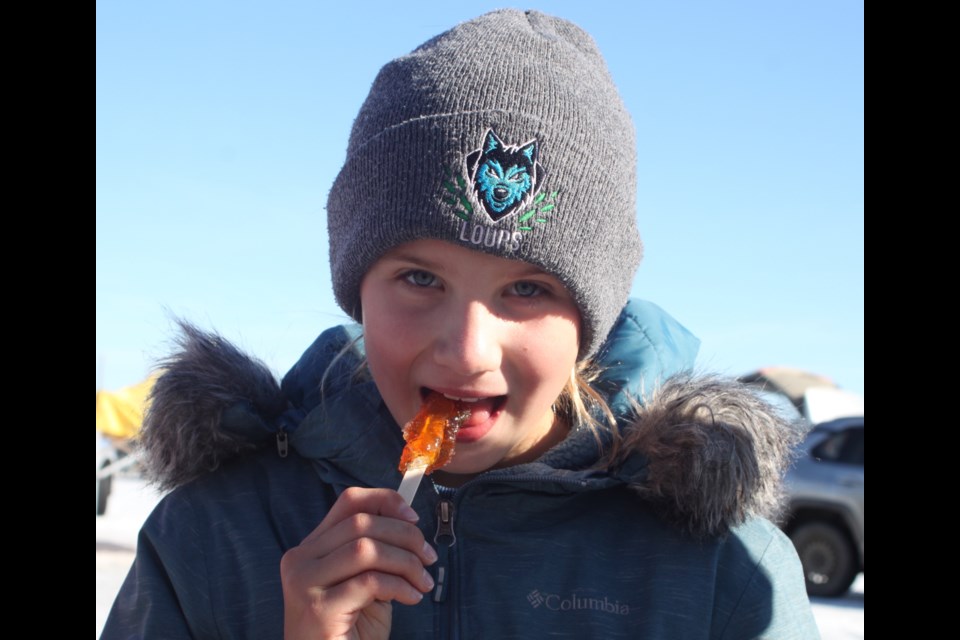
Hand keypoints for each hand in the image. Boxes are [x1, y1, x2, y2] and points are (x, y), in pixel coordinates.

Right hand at [280, 487, 436, 639]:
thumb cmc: (350, 631)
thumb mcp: (365, 583)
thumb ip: (375, 553)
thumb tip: (408, 524)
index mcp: (312, 548)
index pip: (349, 502)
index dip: (385, 500)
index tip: (414, 518)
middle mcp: (301, 560)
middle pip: (361, 523)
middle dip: (405, 536)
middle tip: (428, 558)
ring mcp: (304, 583)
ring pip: (365, 549)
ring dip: (405, 562)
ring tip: (422, 583)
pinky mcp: (318, 609)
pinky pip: (369, 582)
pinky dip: (399, 586)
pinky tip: (411, 598)